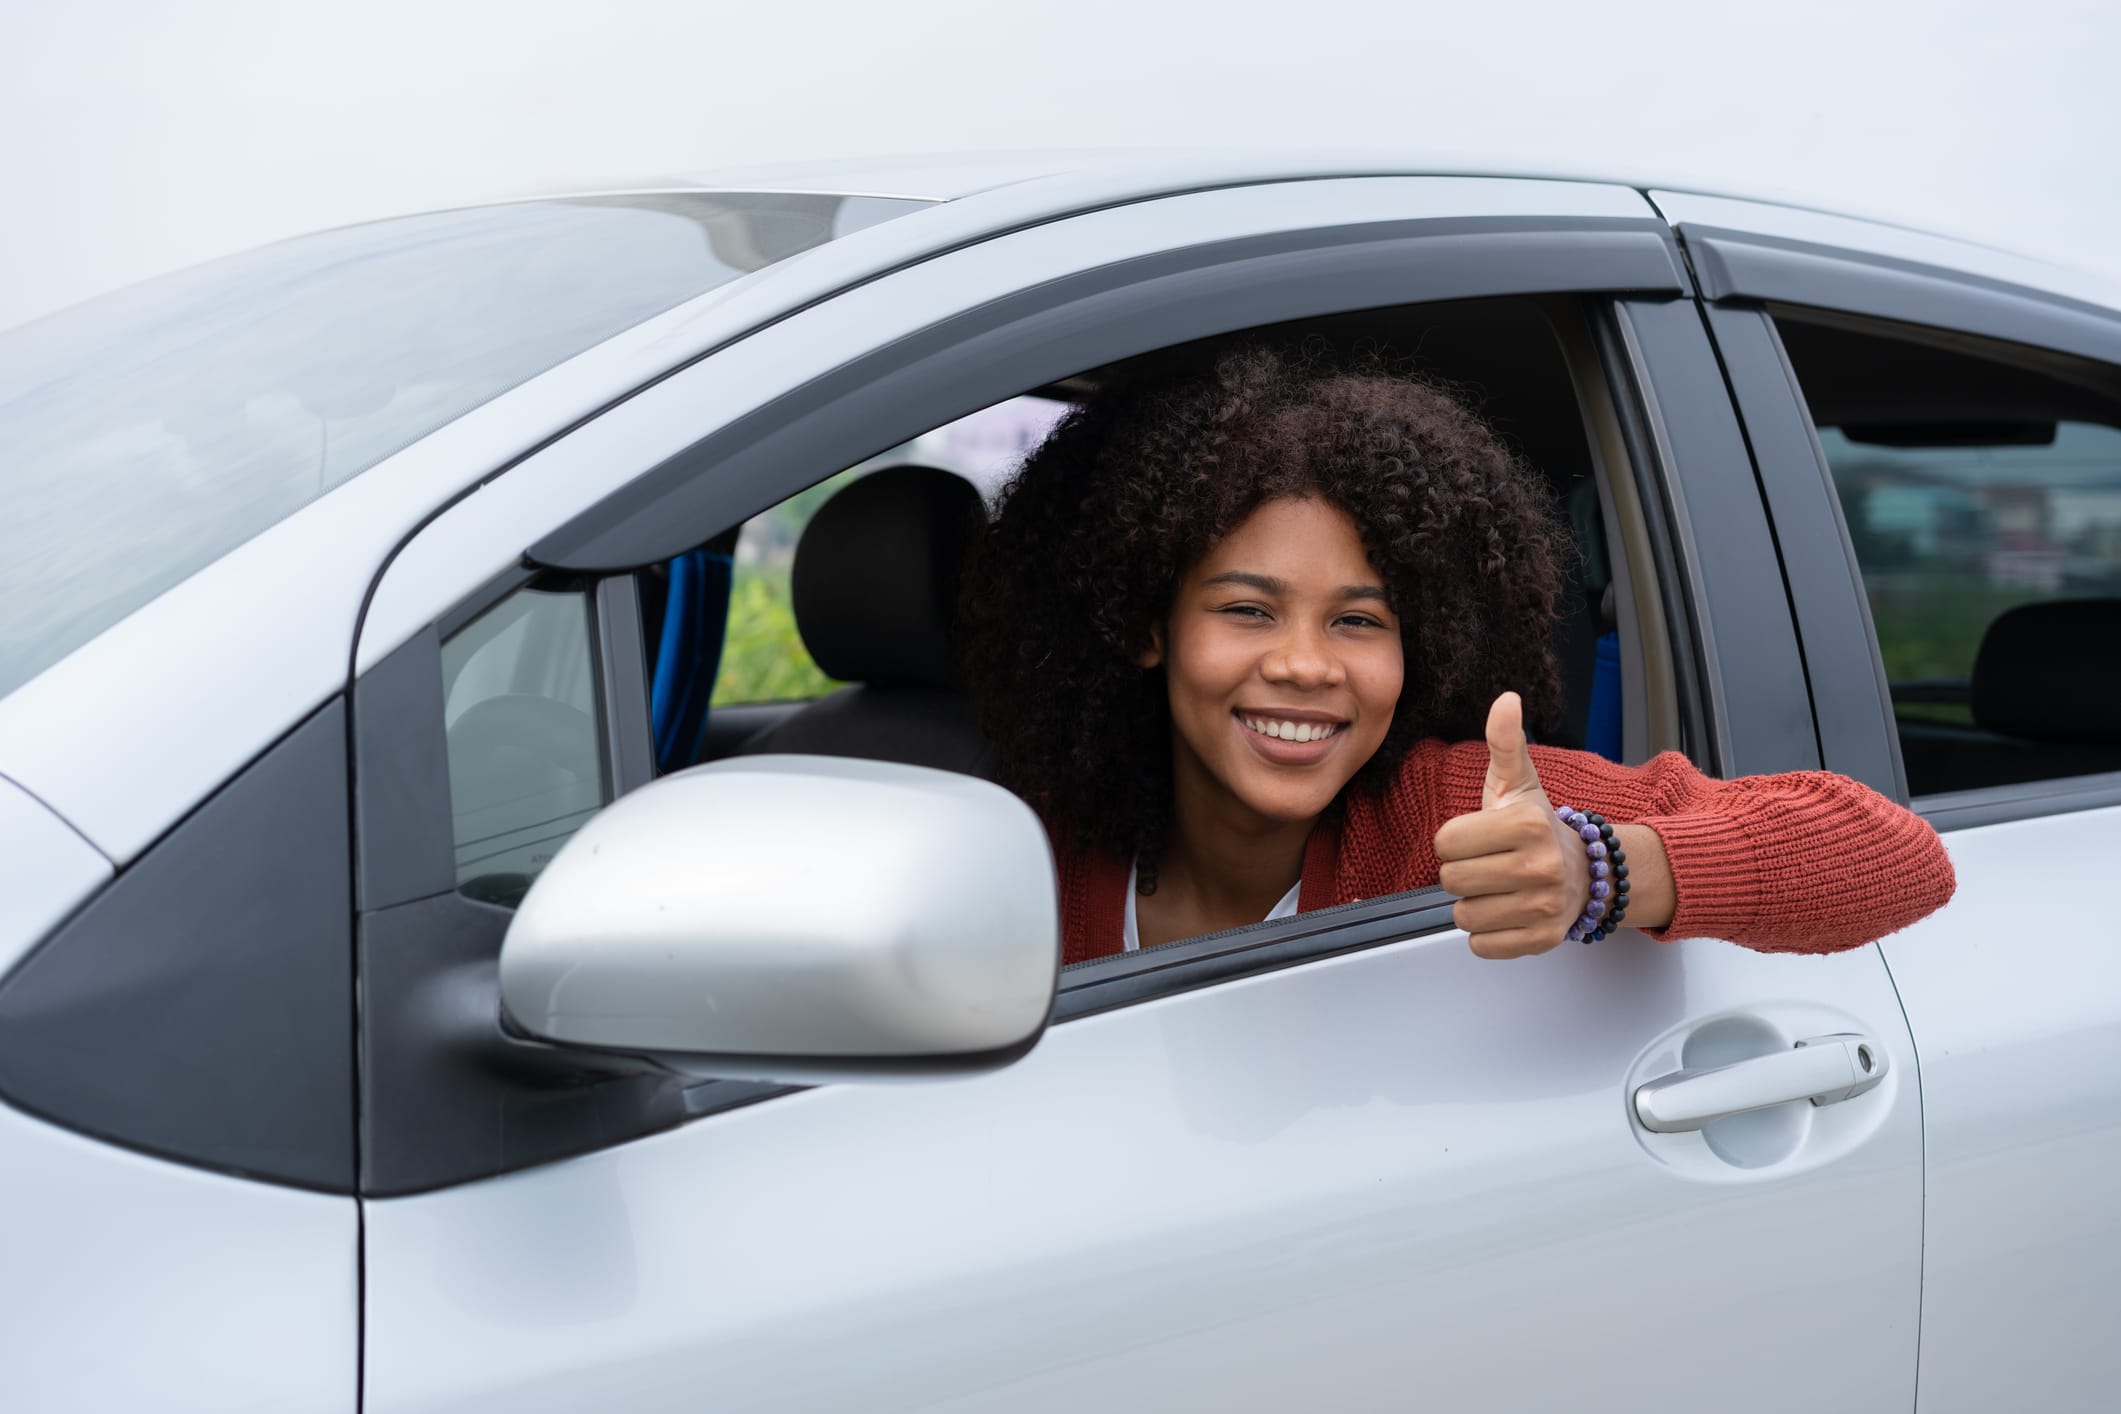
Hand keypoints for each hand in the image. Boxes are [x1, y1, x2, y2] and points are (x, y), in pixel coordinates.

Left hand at [1432, 692, 1589, 958]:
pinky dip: (1487, 934)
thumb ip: (1505, 741)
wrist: (1587, 872)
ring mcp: (1543, 906)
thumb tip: (1507, 699)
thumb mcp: (1518, 782)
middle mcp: (1538, 866)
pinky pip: (1482, 945)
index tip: (1480, 837)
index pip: (1446, 842)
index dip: (1455, 840)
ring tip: (1500, 888)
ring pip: (1464, 915)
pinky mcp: (1541, 939)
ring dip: (1474, 904)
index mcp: (1526, 824)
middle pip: (1451, 880)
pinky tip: (1507, 911)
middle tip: (1490, 863)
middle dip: (1463, 872)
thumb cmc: (1537, 826)